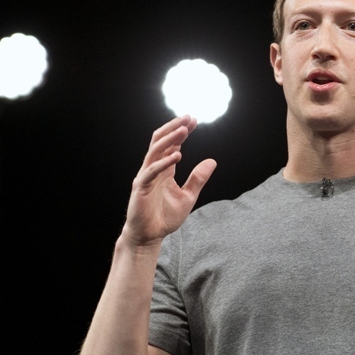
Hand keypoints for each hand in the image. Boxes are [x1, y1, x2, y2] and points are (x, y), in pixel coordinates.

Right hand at [120, 115, 216, 247]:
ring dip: (170, 139)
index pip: (172, 144)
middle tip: (189, 118)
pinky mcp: (141, 188)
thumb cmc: (165, 217)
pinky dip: (164, 162)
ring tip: (184, 130)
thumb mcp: (188, 196)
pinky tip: (177, 155)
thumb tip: (212, 161)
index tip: (194, 120)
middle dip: (174, 128)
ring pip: (155, 151)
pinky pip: (151, 171)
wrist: (149, 236)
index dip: (182, 131)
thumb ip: (198, 179)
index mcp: (164, 169)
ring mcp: (146, 176)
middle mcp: (153, 168)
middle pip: (160, 141)